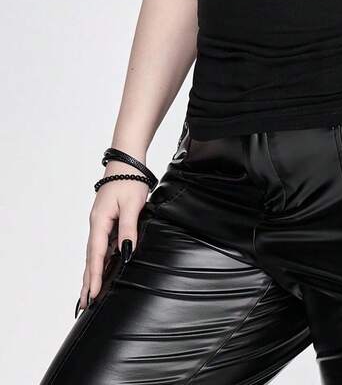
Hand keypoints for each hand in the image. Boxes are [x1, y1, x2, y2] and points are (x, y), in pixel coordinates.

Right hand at [76, 161, 148, 314]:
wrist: (127, 161)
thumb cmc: (130, 180)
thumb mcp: (132, 205)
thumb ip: (128, 230)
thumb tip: (126, 253)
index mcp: (100, 221)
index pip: (96, 254)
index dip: (95, 276)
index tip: (93, 294)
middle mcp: (97, 223)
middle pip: (91, 257)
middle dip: (88, 280)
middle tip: (85, 304)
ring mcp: (101, 221)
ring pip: (96, 252)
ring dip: (93, 272)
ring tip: (90, 293)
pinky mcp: (107, 219)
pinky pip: (102, 244)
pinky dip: (100, 259)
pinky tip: (103, 269)